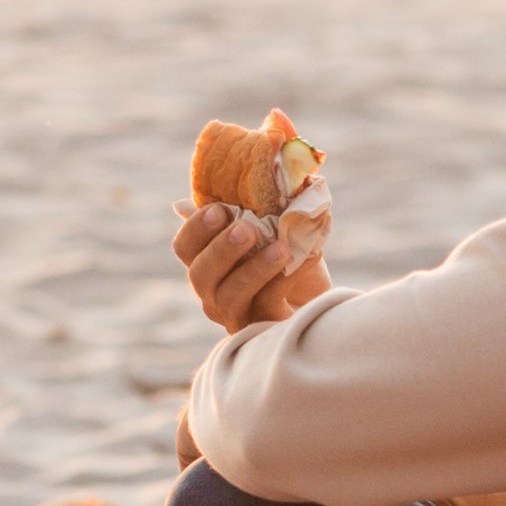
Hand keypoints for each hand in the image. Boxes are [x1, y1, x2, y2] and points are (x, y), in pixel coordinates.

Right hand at [174, 200, 329, 334]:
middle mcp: (212, 291)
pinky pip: (266, 305)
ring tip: (281, 249)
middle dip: (221, 249)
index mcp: (207, 261)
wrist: (320, 302)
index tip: (218, 209)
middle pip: (199, 274)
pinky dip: (285, 280)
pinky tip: (306, 260)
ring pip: (229, 296)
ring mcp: (234, 314)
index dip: (196, 228)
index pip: (185, 247)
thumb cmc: (290, 261)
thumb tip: (253, 176)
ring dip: (253, 269)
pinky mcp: (261, 329)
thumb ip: (255, 209)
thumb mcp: (274, 230)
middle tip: (246, 229)